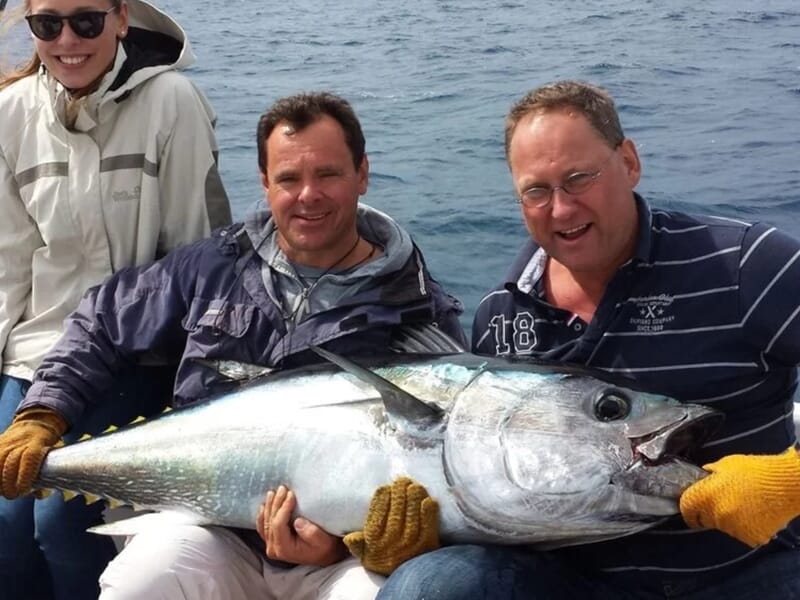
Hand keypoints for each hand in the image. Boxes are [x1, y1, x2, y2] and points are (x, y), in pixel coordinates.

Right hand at [0, 408, 66, 498]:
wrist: (35, 423)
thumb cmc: (45, 445)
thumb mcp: (52, 454)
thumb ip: (45, 474)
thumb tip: (39, 495)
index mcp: (38, 443)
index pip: (30, 458)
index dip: (25, 476)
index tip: (23, 491)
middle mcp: (21, 441)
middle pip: (10, 463)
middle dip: (9, 484)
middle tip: (12, 495)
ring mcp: (7, 441)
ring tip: (2, 491)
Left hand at [257, 485, 346, 566]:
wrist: (324, 555)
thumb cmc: (324, 547)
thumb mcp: (322, 540)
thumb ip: (311, 533)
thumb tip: (298, 521)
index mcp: (285, 549)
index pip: (278, 525)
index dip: (283, 508)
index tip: (291, 494)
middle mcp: (274, 549)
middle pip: (270, 521)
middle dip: (276, 503)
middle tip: (282, 488)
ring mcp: (271, 545)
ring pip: (265, 522)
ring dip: (269, 506)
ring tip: (273, 492)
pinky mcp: (271, 541)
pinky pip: (262, 527)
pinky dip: (262, 515)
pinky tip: (263, 505)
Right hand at [343, 477, 439, 574]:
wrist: (407, 580)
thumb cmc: (383, 560)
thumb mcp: (365, 555)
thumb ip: (357, 545)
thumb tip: (349, 537)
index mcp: (375, 542)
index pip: (377, 516)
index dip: (382, 499)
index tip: (385, 487)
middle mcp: (392, 543)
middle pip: (396, 513)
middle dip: (399, 494)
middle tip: (402, 480)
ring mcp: (410, 545)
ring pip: (412, 517)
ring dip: (414, 499)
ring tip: (414, 486)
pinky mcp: (427, 546)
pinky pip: (428, 527)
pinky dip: (428, 513)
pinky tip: (428, 500)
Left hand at [680, 447, 799, 545]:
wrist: (786, 484)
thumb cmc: (756, 470)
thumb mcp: (727, 465)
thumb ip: (711, 474)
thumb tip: (703, 477)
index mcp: (706, 495)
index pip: (686, 509)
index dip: (689, 509)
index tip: (693, 509)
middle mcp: (717, 514)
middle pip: (706, 519)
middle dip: (711, 513)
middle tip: (726, 502)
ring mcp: (734, 528)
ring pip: (724, 527)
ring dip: (730, 520)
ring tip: (746, 505)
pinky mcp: (751, 538)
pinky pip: (742, 534)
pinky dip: (747, 527)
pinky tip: (756, 514)